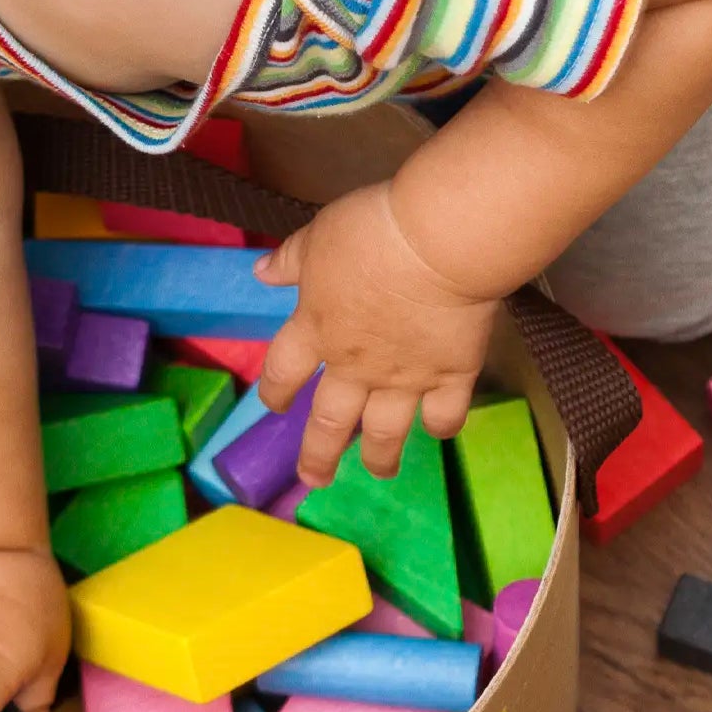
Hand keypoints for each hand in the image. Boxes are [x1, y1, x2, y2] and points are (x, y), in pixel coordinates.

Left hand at [253, 181, 499, 487]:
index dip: (275, 393)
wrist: (436, 244)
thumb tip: (261, 273)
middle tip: (314, 479)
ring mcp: (403, 378)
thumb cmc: (370, 232)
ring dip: (379, 458)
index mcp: (315, 330)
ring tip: (379, 472)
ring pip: (385, 433)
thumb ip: (291, 260)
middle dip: (318, 455)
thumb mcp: (319, 236)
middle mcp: (354, 367)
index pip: (282, 373)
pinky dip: (440, 427)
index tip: (274, 405)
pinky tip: (439, 429)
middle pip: (328, 423)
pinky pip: (443, 416)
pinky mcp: (450, 377)